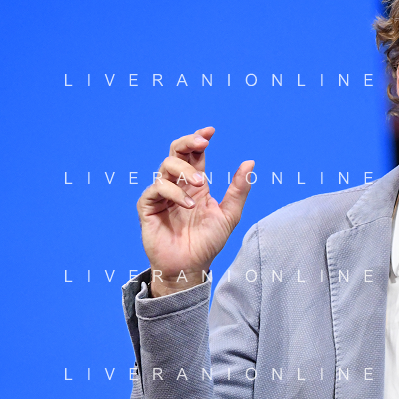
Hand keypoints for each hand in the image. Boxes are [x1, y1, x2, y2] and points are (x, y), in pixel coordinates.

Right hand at [136, 127, 254, 296]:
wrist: (191, 267)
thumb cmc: (208, 242)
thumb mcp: (229, 215)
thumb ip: (238, 190)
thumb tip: (250, 163)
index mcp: (196, 184)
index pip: (195, 154)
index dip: (199, 139)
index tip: (210, 132)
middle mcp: (177, 185)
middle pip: (176, 152)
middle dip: (187, 142)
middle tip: (203, 143)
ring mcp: (162, 195)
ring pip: (166, 167)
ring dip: (185, 171)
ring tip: (200, 185)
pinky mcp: (149, 207)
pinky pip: (156, 189)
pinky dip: (173, 193)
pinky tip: (187, 205)